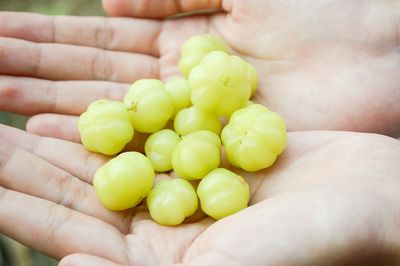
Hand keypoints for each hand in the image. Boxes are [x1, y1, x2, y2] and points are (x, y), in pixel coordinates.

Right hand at [1, 0, 399, 140]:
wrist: (379, 58)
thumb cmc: (323, 7)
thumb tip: (106, 3)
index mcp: (179, 47)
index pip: (93, 48)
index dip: (41, 44)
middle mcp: (174, 90)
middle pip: (87, 85)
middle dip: (28, 78)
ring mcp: (185, 126)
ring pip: (103, 121)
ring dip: (46, 113)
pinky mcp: (203, 156)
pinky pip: (138, 153)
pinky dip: (89, 147)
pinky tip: (44, 143)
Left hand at [1, 123, 399, 264]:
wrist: (369, 203)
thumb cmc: (309, 245)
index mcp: (157, 263)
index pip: (68, 229)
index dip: (18, 198)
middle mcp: (162, 227)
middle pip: (77, 186)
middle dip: (25, 157)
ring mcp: (182, 186)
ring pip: (106, 153)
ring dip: (61, 127)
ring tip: (12, 100)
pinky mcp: (203, 153)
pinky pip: (146, 128)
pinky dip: (113, 111)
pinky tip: (80, 96)